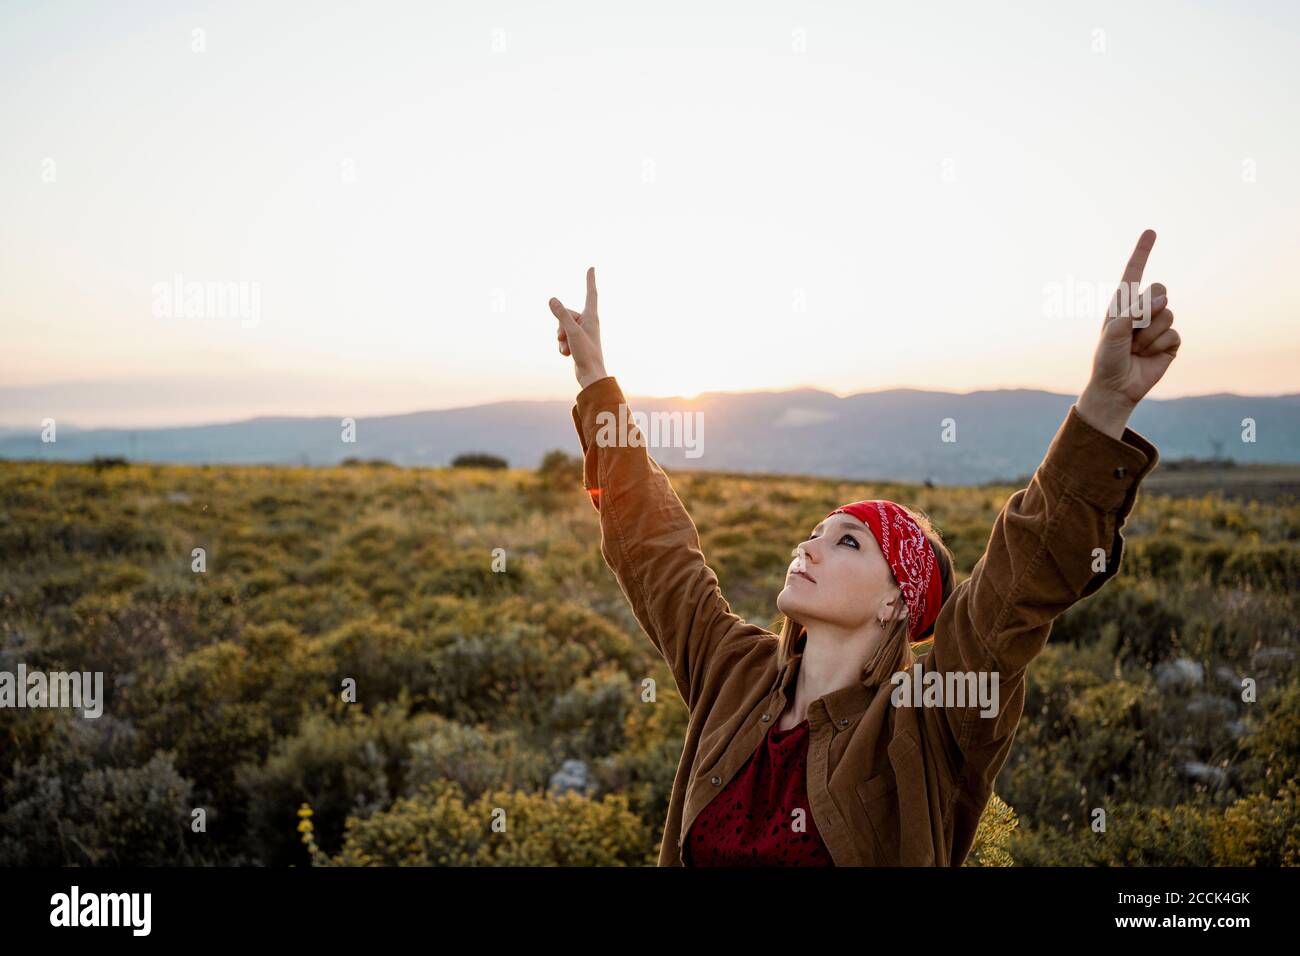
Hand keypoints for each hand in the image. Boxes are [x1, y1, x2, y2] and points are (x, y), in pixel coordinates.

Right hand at [550, 266, 607, 389]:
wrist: (591, 375)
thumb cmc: (586, 354)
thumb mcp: (571, 332)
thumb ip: (561, 315)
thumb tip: (552, 299)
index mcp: (591, 317)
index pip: (591, 293)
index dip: (590, 280)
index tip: (592, 268)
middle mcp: (588, 323)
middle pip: (567, 315)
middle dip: (561, 327)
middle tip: (566, 338)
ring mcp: (582, 333)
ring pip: (562, 328)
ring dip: (561, 340)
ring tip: (569, 349)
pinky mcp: (577, 343)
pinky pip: (563, 339)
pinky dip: (562, 347)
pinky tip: (568, 355)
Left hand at [1088, 229, 1180, 409]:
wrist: (1116, 386)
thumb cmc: (1108, 357)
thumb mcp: (1113, 331)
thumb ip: (1135, 311)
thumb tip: (1164, 299)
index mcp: (1123, 304)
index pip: (1134, 273)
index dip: (1142, 252)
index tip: (1151, 231)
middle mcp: (1142, 310)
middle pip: (1160, 290)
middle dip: (1148, 308)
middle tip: (1132, 330)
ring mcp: (1158, 325)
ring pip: (1168, 313)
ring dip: (1149, 334)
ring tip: (1136, 348)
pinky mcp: (1171, 341)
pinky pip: (1173, 333)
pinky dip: (1159, 345)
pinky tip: (1147, 355)